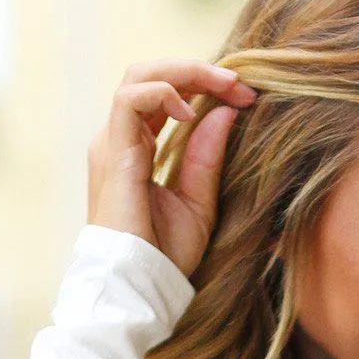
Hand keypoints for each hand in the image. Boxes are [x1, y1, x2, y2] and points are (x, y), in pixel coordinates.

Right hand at [86, 59, 256, 277]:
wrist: (138, 287)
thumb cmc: (164, 256)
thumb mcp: (199, 202)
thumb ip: (208, 158)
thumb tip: (227, 112)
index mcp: (135, 149)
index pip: (164, 94)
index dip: (204, 85)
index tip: (245, 96)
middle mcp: (119, 140)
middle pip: (151, 75)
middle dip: (198, 71)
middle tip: (240, 84)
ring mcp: (112, 144)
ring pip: (139, 75)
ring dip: (186, 72)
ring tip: (224, 86)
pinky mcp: (113, 153)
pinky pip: (131, 99)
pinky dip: (164, 93)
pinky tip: (192, 113)